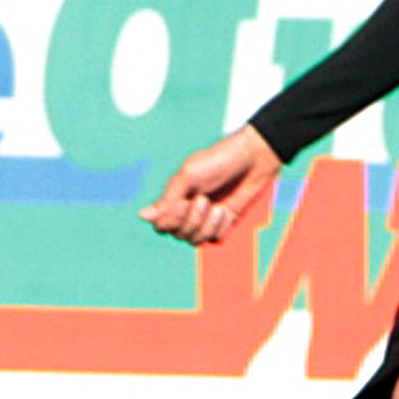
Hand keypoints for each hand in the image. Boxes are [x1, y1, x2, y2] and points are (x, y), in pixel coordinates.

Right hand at [138, 125, 283, 245]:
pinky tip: (227, 212)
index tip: (184, 203)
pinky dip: (219, 227)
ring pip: (194, 239)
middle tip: (204, 199)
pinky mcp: (222, 222)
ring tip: (218, 208)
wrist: (255, 158)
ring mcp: (205, 217)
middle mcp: (186, 209)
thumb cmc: (220, 160)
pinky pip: (214, 238)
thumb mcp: (190, 174)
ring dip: (206, 225)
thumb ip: (168, 198)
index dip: (170, 220)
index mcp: (174, 196)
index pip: (160, 224)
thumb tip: (143, 216)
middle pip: (177, 233)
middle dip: (191, 220)